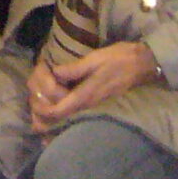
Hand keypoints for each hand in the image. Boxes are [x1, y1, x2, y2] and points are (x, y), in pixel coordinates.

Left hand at [27, 40, 161, 131]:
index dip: (43, 110)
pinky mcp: (97, 104)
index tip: (34, 99)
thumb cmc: (120, 59)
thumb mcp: (95, 59)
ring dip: (51, 112)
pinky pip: (75, 112)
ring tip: (41, 99)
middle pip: (61, 119)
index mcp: (86, 96)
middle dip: (43, 113)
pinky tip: (55, 100)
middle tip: (34, 98)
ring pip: (68, 117)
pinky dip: (62, 110)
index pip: (59, 111)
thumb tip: (55, 73)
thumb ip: (74, 69)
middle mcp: (89, 106)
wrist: (143, 65)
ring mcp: (94, 107)